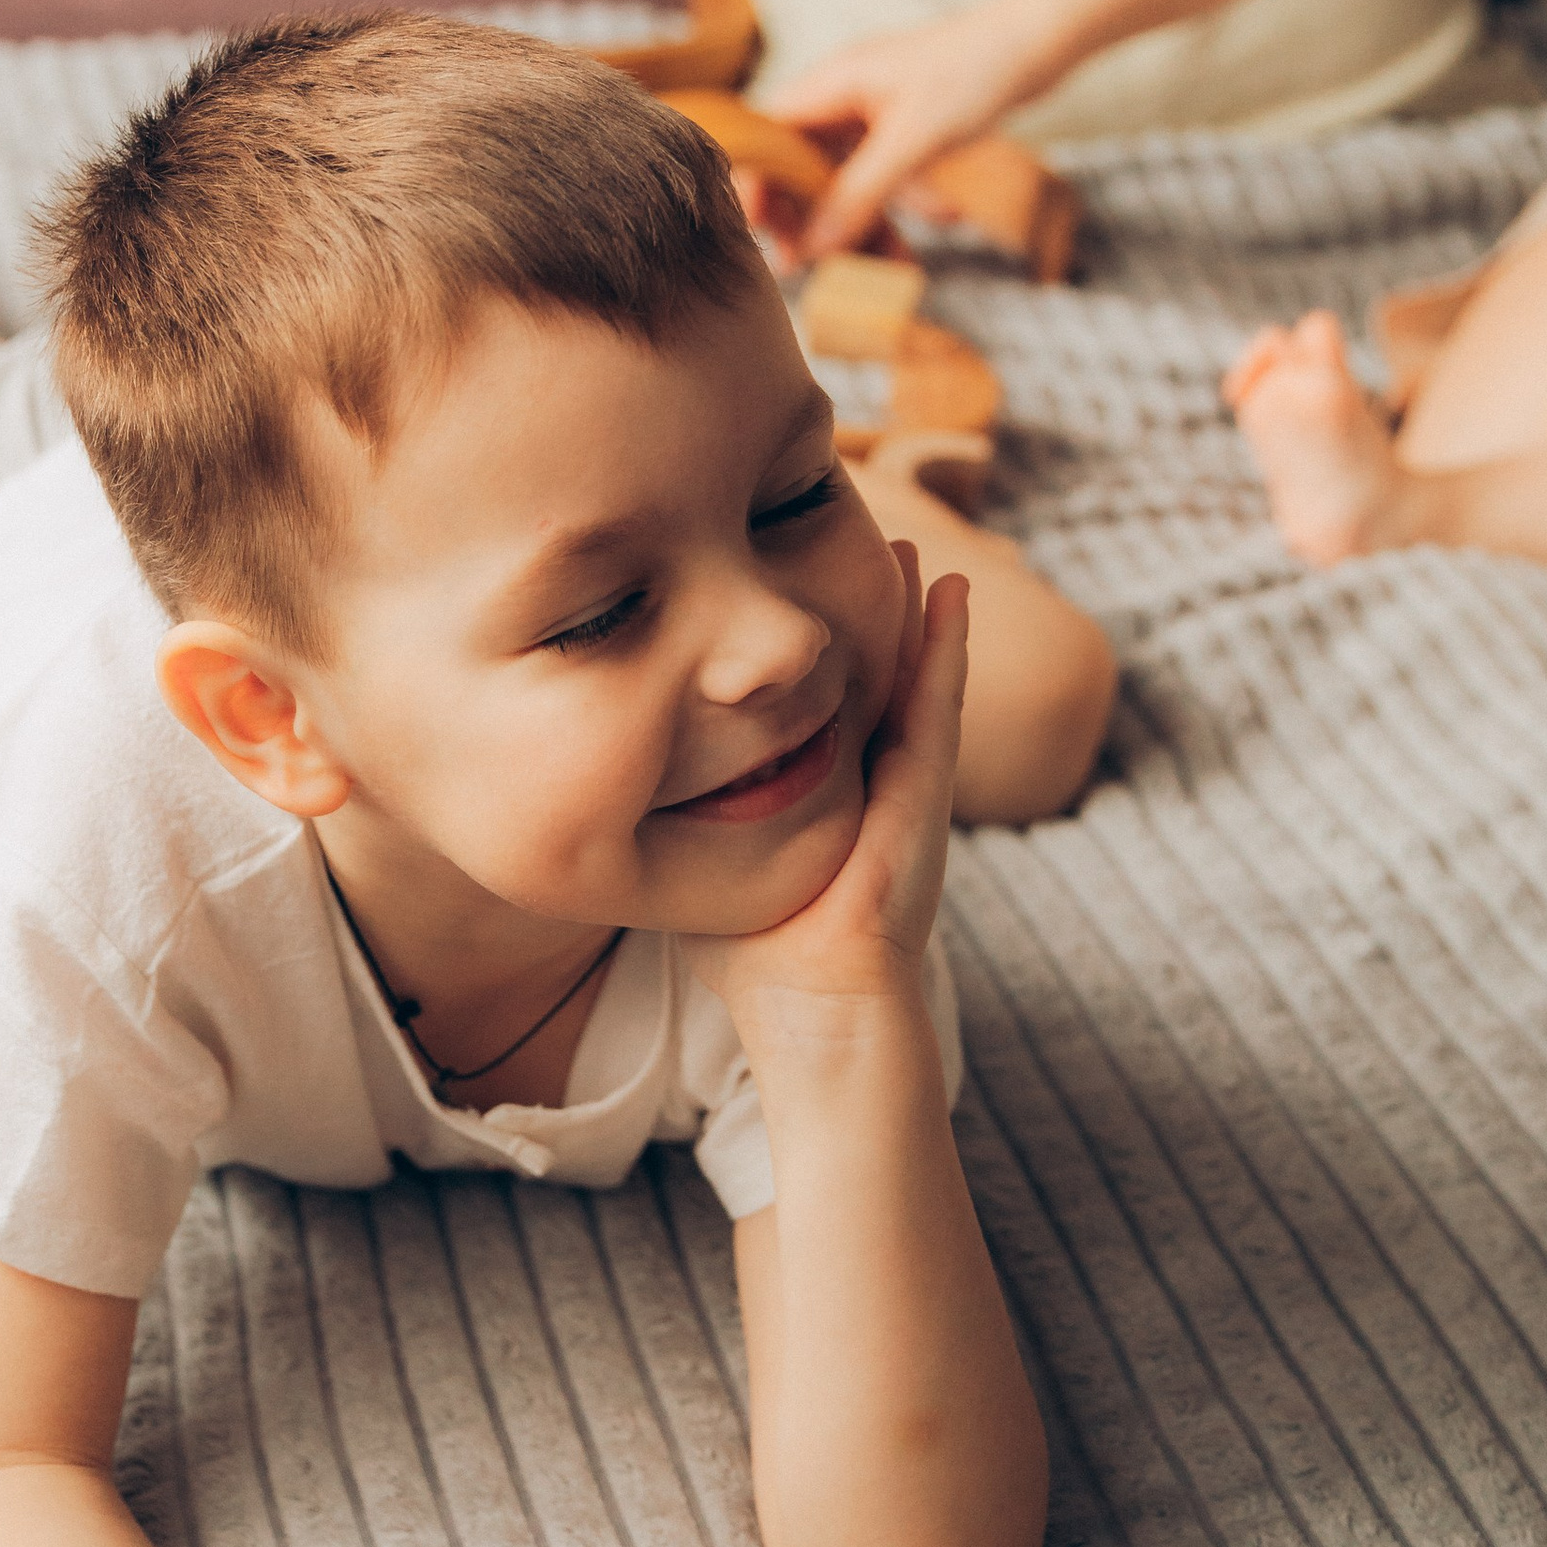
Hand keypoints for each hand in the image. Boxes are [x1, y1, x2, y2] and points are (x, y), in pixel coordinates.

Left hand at [682, 546, 968, 1018]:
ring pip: (911, 678)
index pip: (820, 700)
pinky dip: (947, 651)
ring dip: (911, 611)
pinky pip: (939, 707)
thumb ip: (675, 813)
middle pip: (869, 676)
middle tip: (854, 534)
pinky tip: (948, 597)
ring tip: (903, 546)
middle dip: (863, 610)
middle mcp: (869, 781)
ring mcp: (903, 787)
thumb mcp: (705, 856)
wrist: (813, 1012)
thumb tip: (598, 777)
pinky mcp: (924, 797)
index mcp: (824, 792)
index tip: (786, 579)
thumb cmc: (752, 955)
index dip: (809, 647)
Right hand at [767, 0, 1060, 258]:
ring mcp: (869, 118)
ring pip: (837, 184)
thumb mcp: (914, 140)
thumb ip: (860, 193)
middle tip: (805, 266)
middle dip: (801, 217)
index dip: (752, 182)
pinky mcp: (898, 135)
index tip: (757, 228)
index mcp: (829, 84)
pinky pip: (875, 186)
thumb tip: (812, 246)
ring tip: (871, 271)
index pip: (763, 137)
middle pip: (794, 166)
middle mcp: (840, 100)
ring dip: (851, 228)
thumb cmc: (975, 72)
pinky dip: (886, 218)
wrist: (1036, 44)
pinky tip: (904, 253)